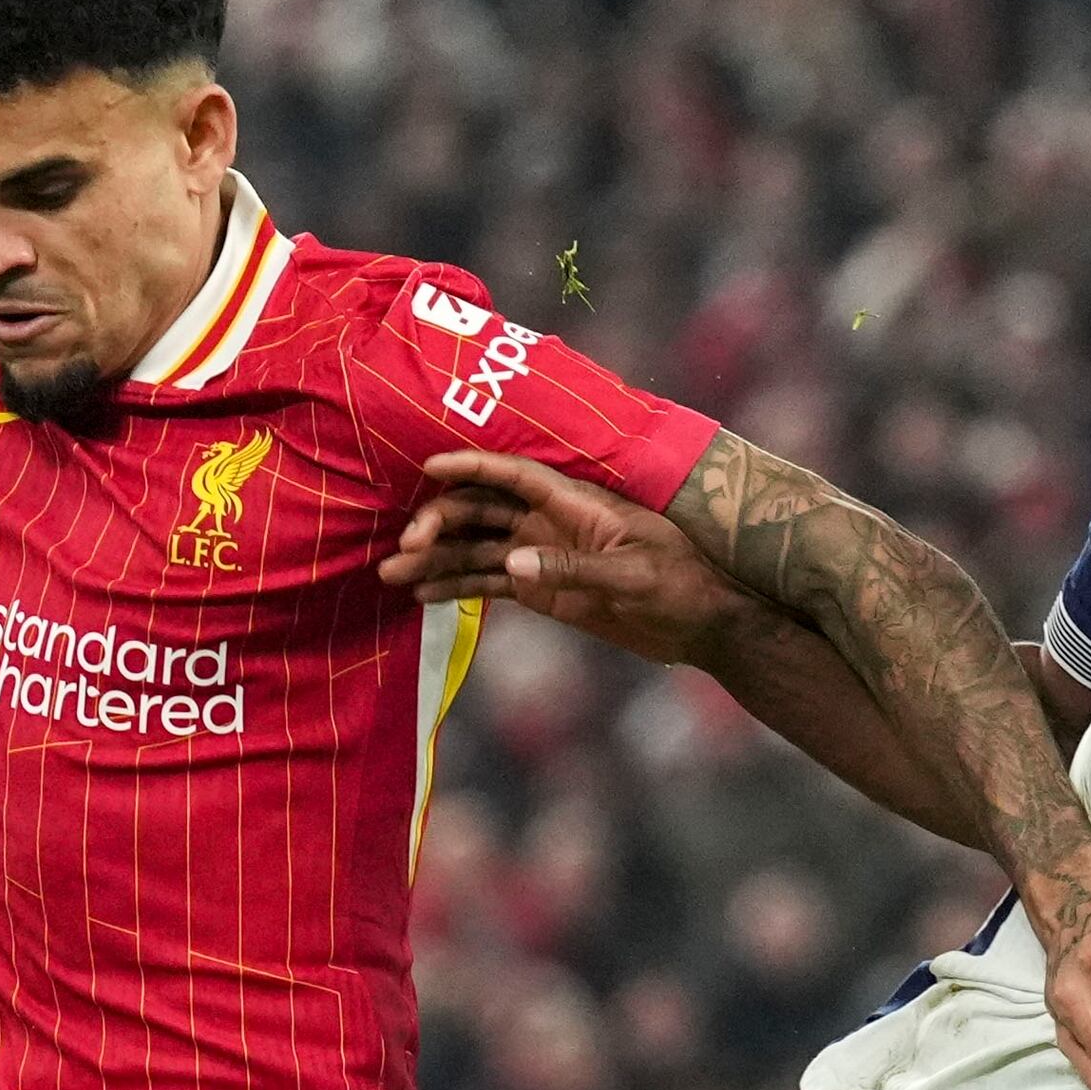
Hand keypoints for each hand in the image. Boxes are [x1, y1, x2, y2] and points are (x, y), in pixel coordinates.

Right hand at [385, 450, 745, 666]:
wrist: (701, 625)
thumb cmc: (681, 586)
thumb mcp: (633, 578)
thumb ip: (574, 571)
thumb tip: (512, 565)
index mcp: (577, 503)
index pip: (516, 473)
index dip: (474, 464)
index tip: (432, 464)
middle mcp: (551, 522)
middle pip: (483, 509)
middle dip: (440, 521)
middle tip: (407, 547)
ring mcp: (542, 554)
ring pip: (476, 547)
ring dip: (435, 558)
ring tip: (389, 574)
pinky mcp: (541, 589)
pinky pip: (488, 583)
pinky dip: (455, 587)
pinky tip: (422, 595)